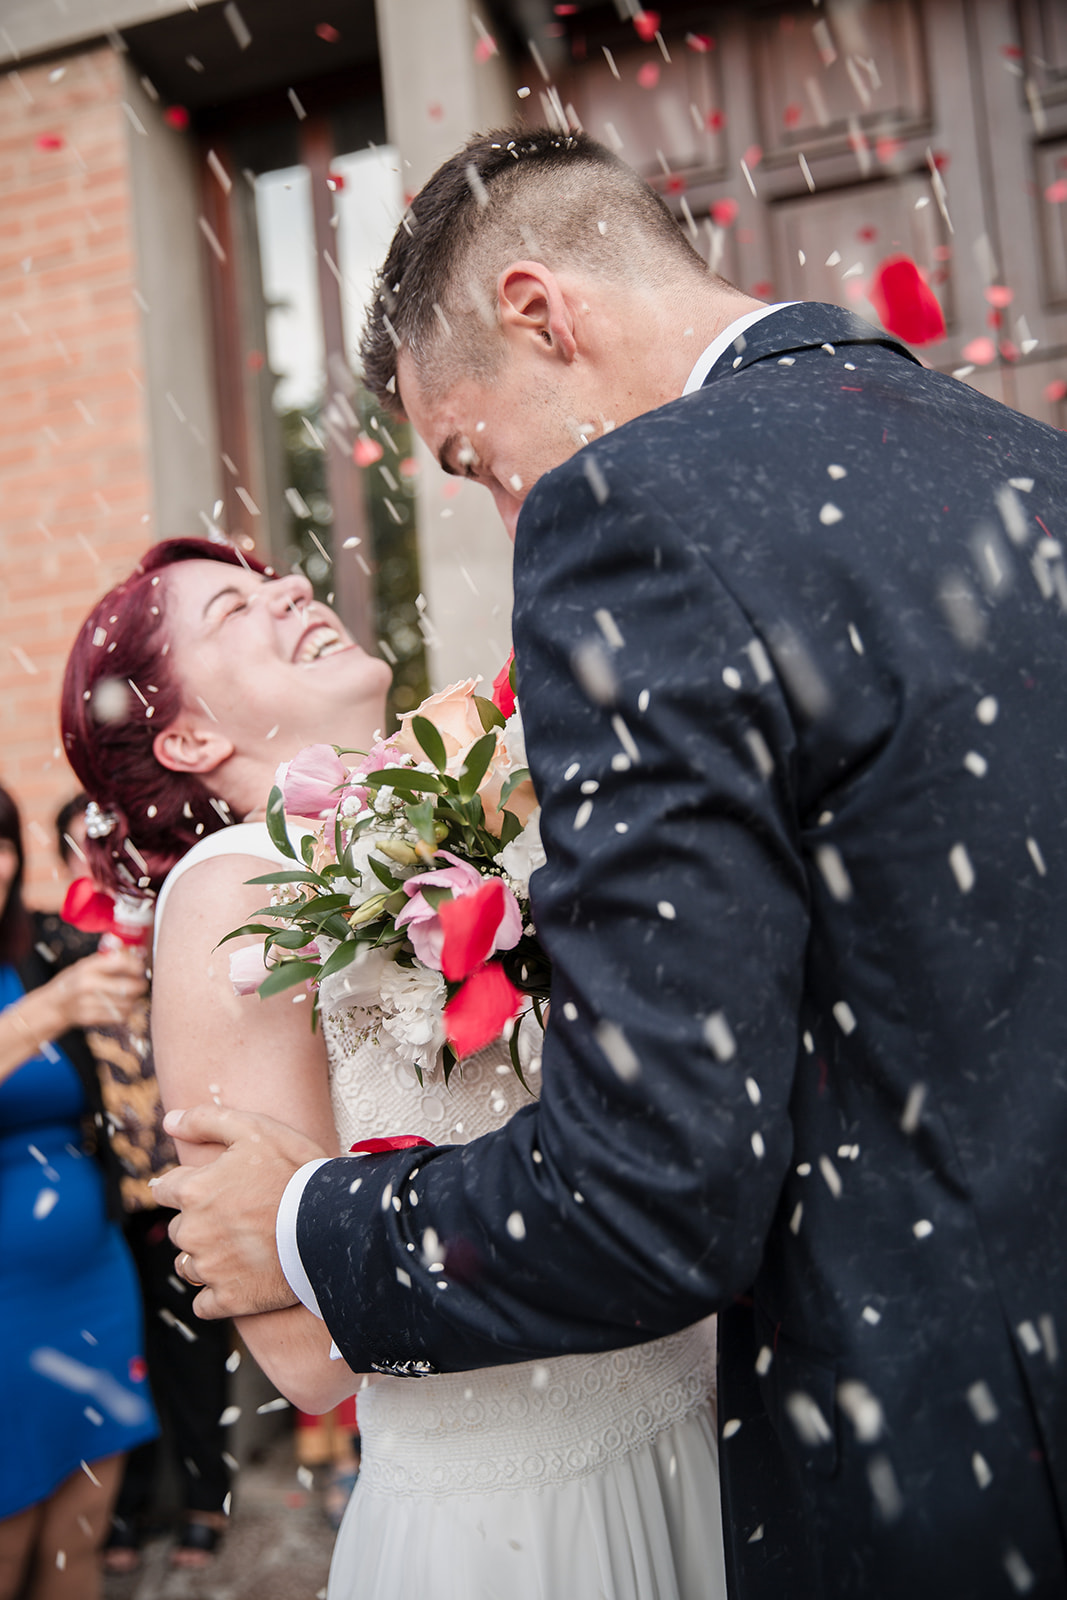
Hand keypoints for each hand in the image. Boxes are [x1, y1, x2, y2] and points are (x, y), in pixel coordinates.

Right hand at [47, 946, 146, 1030]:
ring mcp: (88, 1002)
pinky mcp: (90, 1018)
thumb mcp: (85, 965)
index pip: (121, 962)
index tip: (140, 968)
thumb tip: (138, 954)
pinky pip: (119, 1016)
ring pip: (127, 1003)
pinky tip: (121, 1007)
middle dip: (140, 985)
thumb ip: (107, 961)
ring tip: (131, 996)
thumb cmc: (74, 982)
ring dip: (134, 1000)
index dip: (136, 965)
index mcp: (87, 966)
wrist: (53, 1006)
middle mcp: (88, 984)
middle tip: (141, 983)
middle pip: (128, 986)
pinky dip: (125, 1012)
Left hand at [153, 1105, 328, 1319]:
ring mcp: (210, 1269)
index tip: (211, 1188)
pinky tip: (239, 1279)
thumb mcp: (255, 1129)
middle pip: (179, 1229)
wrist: (334, 1222)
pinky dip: (217, 1293)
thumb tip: (169, 1122)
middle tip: (237, 1216)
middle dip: (199, 1222)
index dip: (187, 1186)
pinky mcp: (229, 1299)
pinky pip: (204, 1303)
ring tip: (241, 1248)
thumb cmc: (295, 1171)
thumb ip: (205, 1120)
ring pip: (188, 1266)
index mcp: (193, 1191)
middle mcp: (193, 1232)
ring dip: (206, 1258)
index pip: (164, 1190)